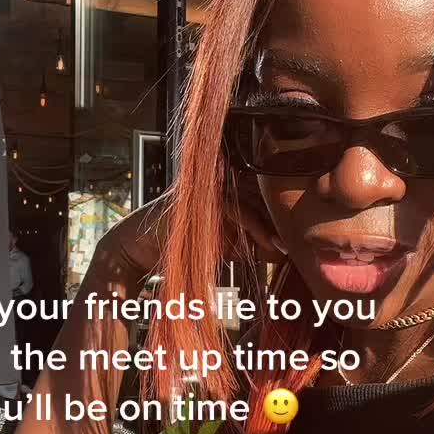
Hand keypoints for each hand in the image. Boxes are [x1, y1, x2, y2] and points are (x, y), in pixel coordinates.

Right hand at [102, 175, 285, 284]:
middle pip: (261, 193)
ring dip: (267, 226)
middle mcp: (220, 182)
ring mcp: (208, 186)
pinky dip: (251, 227)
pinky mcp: (198, 194)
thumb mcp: (225, 247)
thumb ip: (250, 245)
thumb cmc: (184, 244)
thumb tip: (280, 251)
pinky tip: (261, 245)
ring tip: (279, 248)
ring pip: (250, 198)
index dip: (278, 217)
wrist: (141, 247)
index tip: (292, 242)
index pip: (263, 195)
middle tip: (292, 246)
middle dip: (277, 221)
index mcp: (229, 190)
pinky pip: (234, 207)